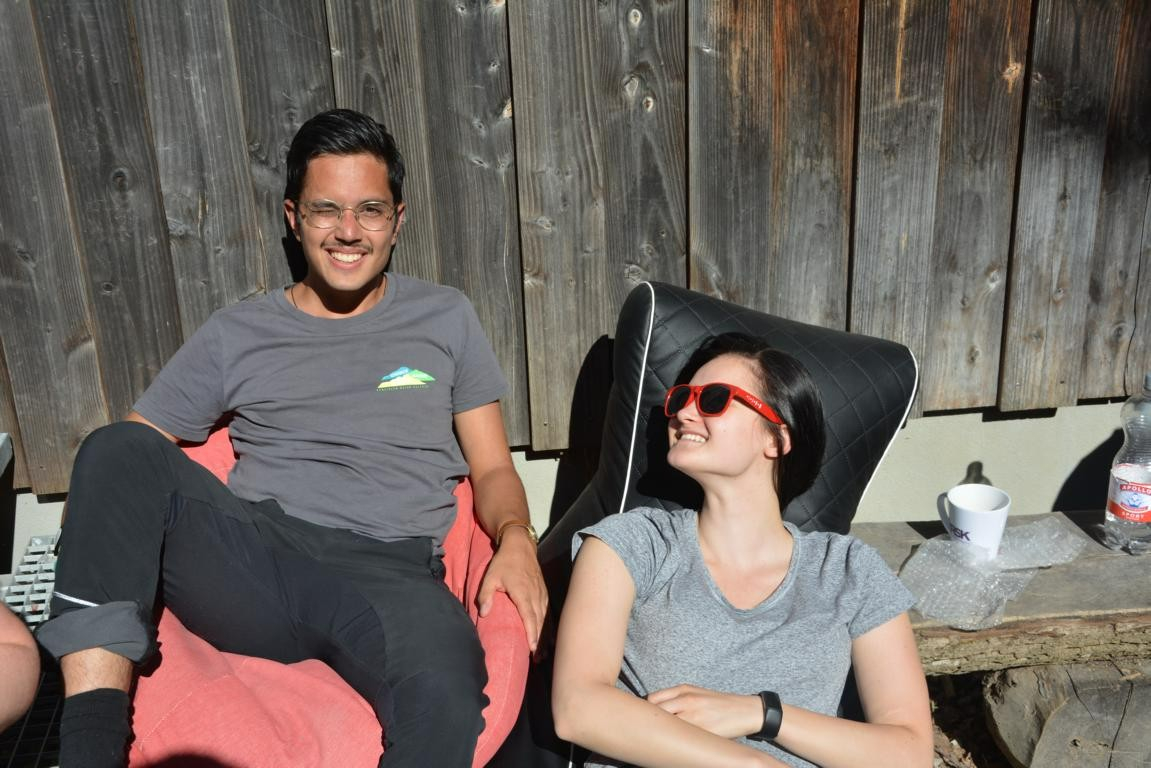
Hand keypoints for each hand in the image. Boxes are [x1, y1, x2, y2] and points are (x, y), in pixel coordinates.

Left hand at [477, 528, 547, 652]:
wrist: (520, 545)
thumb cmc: (504, 562)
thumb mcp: (490, 576)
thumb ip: (486, 595)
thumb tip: (484, 614)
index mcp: (523, 592)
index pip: (529, 617)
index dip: (532, 633)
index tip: (532, 648)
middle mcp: (535, 594)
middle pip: (540, 621)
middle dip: (539, 640)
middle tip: (537, 659)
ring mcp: (541, 593)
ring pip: (545, 617)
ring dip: (544, 635)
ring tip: (542, 652)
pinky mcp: (543, 591)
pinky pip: (547, 611)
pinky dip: (548, 624)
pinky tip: (547, 635)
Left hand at [647, 684, 763, 739]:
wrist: (744, 711)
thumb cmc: (717, 703)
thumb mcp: (695, 692)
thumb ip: (675, 697)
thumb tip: (653, 708)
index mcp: (683, 690)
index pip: (653, 699)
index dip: (646, 710)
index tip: (643, 717)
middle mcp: (687, 701)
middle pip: (656, 713)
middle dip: (651, 722)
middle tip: (648, 731)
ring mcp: (694, 717)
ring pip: (668, 726)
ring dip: (662, 733)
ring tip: (661, 739)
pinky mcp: (703, 731)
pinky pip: (683, 738)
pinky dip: (676, 741)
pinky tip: (676, 744)